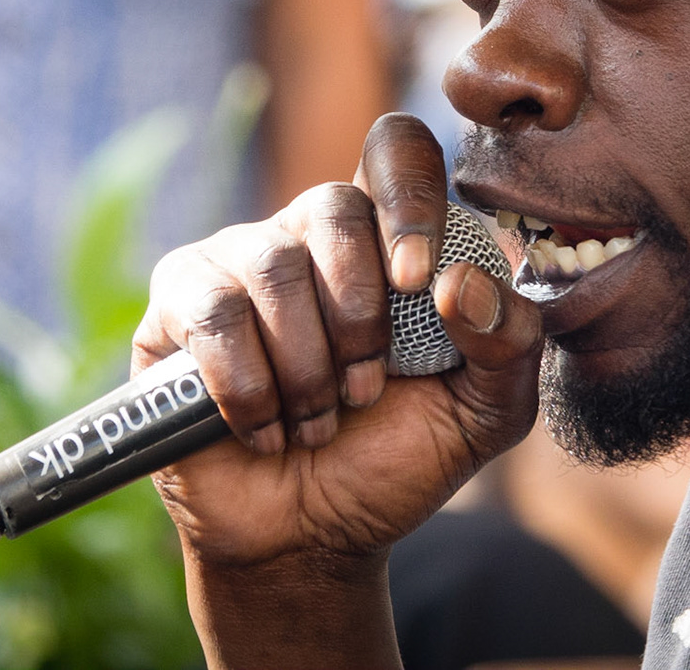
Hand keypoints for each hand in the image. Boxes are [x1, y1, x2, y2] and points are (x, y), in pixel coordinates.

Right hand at [134, 113, 541, 665]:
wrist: (310, 539)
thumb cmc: (395, 457)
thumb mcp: (486, 412)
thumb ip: (512, 341)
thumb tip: (462, 282)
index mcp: (389, 235)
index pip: (395, 149)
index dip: (410, 201)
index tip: (418, 282)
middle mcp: (311, 232)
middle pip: (333, 205)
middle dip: (358, 315)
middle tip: (364, 390)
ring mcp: (238, 262)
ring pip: (273, 266)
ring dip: (306, 366)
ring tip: (317, 423)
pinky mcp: (177, 305)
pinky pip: (213, 313)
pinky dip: (249, 386)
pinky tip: (266, 431)